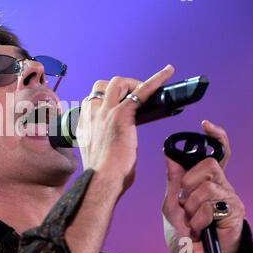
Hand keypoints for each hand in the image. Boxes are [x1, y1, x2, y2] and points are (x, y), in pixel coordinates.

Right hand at [77, 65, 174, 193]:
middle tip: (132, 95)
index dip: (106, 98)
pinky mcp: (121, 115)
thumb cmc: (103, 175)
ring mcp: (105, 112)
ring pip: (116, 83)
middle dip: (118, 87)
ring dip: (132, 83)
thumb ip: (105, 143)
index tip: (117, 103)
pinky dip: (156, 80)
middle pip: (101, 85)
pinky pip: (141, 91)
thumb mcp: (98, 155)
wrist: (101, 180)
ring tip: (144, 89)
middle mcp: (91, 114)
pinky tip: (167, 72)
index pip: (92, 100)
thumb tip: (120, 145)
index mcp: (84, 124)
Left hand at [162, 120, 244, 252]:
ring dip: (191, 206)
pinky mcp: (234, 211)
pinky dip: (198, 217)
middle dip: (188, 183)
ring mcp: (229, 198)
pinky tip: (200, 229)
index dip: (215, 137)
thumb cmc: (183, 234)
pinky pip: (211, 202)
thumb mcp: (171, 204)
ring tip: (192, 221)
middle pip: (207, 164)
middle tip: (185, 203)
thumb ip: (173, 180)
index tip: (206, 125)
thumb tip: (169, 154)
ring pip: (206, 184)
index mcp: (205, 181)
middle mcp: (220, 186)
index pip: (215, 154)